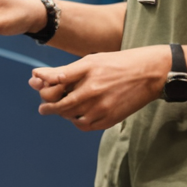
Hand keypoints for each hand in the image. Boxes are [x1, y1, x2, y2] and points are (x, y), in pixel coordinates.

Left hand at [28, 46, 169, 130]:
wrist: (149, 74)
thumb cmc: (117, 63)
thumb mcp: (91, 60)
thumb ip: (65, 71)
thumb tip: (38, 75)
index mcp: (87, 73)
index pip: (55, 84)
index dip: (43, 87)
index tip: (37, 87)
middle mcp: (92, 92)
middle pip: (61, 105)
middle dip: (49, 106)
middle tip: (44, 108)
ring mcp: (101, 108)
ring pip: (71, 117)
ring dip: (63, 114)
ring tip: (61, 110)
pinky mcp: (109, 119)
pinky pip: (85, 126)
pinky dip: (77, 122)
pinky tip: (77, 116)